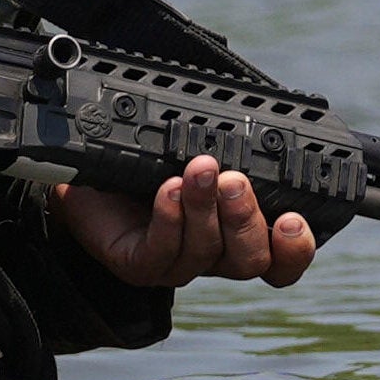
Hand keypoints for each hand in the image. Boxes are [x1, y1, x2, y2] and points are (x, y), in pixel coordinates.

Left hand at [54, 157, 326, 292]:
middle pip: (250, 260)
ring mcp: (177, 263)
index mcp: (239, 231)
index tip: (294, 218)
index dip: (295, 248)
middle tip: (234, 180)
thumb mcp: (198, 147)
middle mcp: (214, 253)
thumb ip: (233, 144)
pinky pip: (162, 252)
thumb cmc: (148, 158)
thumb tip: (266, 114)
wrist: (84, 173)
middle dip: (246, 218)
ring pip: (206, 252)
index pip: (281, 259)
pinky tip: (167, 190)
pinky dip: (169, 219)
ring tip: (196, 169)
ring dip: (204, 207)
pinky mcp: (139, 266)